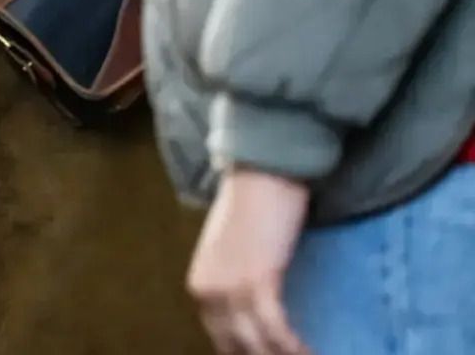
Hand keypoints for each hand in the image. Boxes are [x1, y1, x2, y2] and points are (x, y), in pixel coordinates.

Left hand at [188, 168, 312, 354]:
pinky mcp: (256, 281)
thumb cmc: (252, 211)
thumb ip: (234, 287)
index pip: (221, 340)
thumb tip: (253, 317)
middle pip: (237, 347)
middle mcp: (207, 293)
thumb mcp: (232, 258)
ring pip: (258, 344)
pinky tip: (310, 353)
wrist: (261, 175)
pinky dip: (294, 347)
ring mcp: (229, 288)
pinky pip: (276, 329)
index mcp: (200, 288)